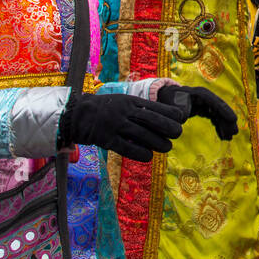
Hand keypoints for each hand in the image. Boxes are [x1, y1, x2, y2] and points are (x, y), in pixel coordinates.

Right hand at [58, 93, 184, 161]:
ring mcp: (115, 125)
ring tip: (167, 147)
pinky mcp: (107, 139)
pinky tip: (148, 156)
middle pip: (152, 120)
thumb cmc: (105, 109)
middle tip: (178, 133)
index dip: (170, 113)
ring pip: (142, 135)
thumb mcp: (122, 101)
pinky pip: (126, 148)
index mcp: (130, 101)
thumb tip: (162, 117)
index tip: (181, 118)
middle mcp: (125, 112)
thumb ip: (139, 108)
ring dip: (158, 143)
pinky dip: (140, 153)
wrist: (77, 114)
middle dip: (168, 127)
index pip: (155, 106)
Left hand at [159, 84, 238, 140]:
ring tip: (229, 138)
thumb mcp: (172, 104)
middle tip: (234, 133)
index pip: (215, 102)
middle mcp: (205, 98)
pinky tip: (223, 136)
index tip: (233, 120)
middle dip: (227, 120)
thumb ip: (179, 110)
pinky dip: (219, 126)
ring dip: (225, 125)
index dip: (225, 110)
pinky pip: (215, 118)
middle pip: (220, 108)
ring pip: (219, 114)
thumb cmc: (168, 100)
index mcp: (199, 94)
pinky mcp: (204, 109)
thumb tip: (185, 117)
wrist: (165, 98)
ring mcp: (206, 104)